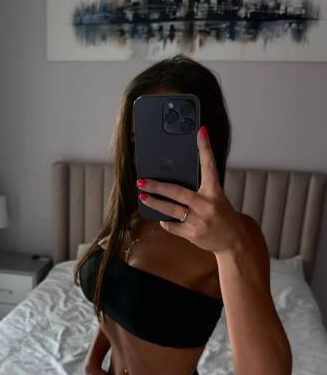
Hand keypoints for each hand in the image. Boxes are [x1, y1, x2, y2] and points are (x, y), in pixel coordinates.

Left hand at [136, 125, 245, 255]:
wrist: (233, 242)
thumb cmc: (223, 217)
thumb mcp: (217, 199)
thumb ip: (200, 191)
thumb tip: (176, 181)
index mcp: (215, 192)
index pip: (209, 165)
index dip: (205, 147)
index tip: (200, 132)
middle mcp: (206, 205)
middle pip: (177, 192)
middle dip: (156, 186)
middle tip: (141, 181)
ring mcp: (198, 220)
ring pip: (170, 210)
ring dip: (154, 203)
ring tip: (142, 197)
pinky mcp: (192, 234)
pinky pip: (172, 225)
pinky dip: (166, 221)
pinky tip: (163, 217)